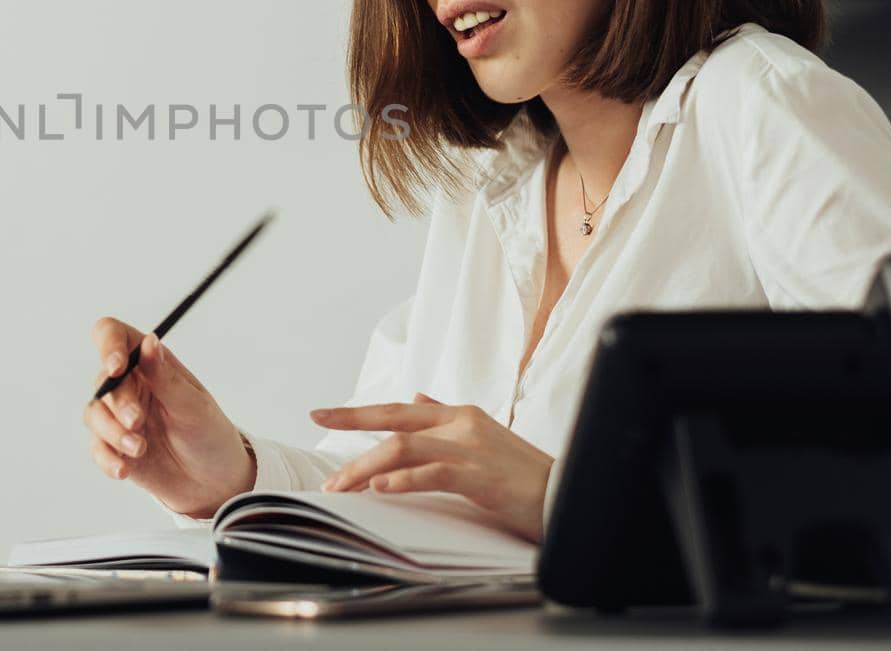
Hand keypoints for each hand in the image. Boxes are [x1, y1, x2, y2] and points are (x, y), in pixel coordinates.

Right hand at [83, 317, 255, 518]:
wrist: (211, 481)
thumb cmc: (208, 433)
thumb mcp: (193, 405)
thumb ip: (165, 377)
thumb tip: (149, 341)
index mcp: (149, 363)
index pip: (114, 336)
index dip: (109, 345)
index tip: (117, 367)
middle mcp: (130, 384)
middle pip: (104, 381)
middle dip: (120, 404)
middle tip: (137, 421)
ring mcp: (118, 416)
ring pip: (94, 414)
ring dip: (113, 433)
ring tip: (139, 449)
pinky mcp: (113, 445)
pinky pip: (96, 447)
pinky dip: (106, 458)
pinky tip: (123, 469)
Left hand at [309, 393, 553, 542]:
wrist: (569, 495)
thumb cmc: (524, 474)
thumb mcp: (483, 437)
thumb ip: (447, 417)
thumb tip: (417, 396)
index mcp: (460, 415)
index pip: (399, 409)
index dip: (359, 413)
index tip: (323, 415)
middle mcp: (462, 424)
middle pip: (395, 425)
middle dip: (351, 433)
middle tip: (321, 453)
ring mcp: (472, 448)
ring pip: (405, 448)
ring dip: (366, 468)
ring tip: (340, 486)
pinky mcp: (482, 476)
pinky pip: (434, 474)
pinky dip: (403, 479)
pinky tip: (380, 486)